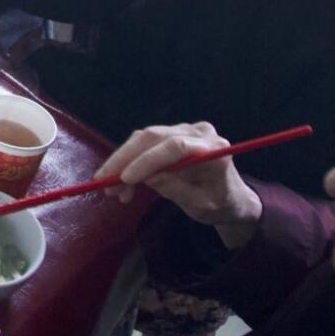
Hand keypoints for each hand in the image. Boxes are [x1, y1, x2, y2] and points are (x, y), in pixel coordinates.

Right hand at [93, 123, 261, 247]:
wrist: (231, 197)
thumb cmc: (221, 204)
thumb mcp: (201, 206)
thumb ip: (176, 189)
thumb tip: (147, 178)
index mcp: (214, 149)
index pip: (175, 146)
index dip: (147, 160)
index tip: (125, 178)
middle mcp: (198, 133)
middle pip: (153, 137)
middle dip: (124, 159)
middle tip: (103, 181)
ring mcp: (184, 130)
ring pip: (144, 138)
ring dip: (122, 162)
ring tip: (110, 189)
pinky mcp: (173, 135)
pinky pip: (145, 144)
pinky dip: (129, 163)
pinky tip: (123, 184)